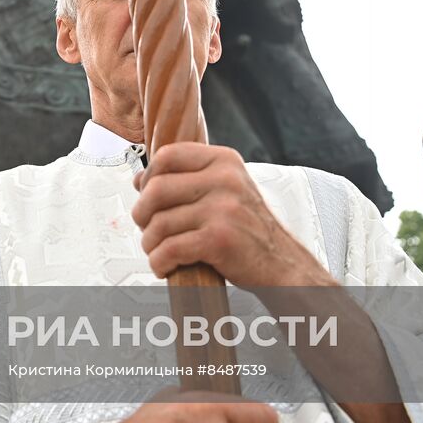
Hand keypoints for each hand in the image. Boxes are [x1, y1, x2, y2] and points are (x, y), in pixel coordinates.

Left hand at [131, 143, 327, 286]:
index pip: (167, 155)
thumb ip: (188, 181)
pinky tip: (165, 267)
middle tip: (148, 230)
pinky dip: (159, 262)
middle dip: (142, 215)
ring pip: (158, 224)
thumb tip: (140, 179)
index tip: (146, 196)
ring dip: (150, 244)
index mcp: (224, 161)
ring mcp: (223, 209)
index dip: (148, 177)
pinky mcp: (219, 239)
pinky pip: (169, 249)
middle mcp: (225, 179)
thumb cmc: (246, 230)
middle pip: (156, 189)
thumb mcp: (226, 191)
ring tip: (159, 252)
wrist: (282, 265)